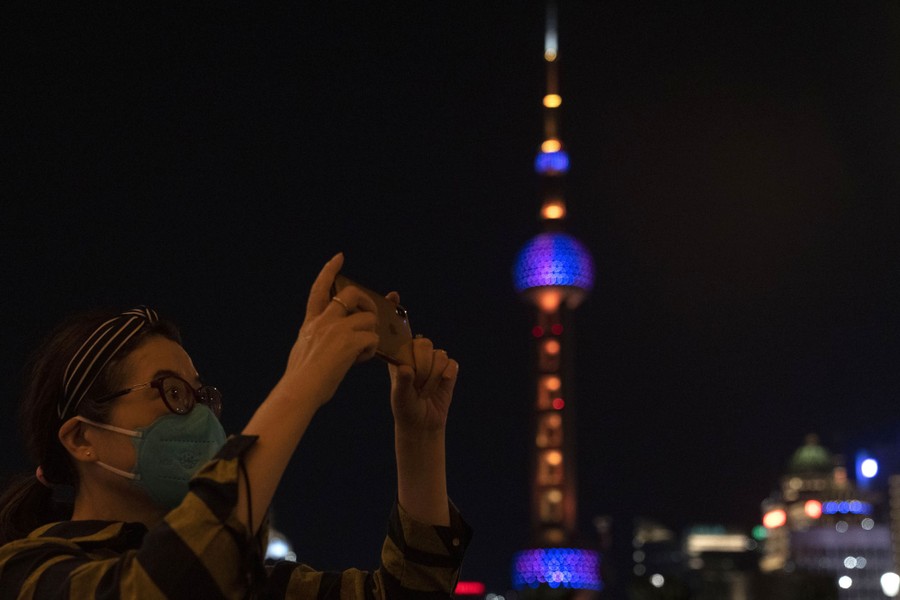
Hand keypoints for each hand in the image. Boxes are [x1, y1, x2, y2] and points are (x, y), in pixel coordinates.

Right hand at [277, 253, 379, 406]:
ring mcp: (337, 330)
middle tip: (370, 318)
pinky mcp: (349, 342)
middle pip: (353, 294)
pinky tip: (360, 360)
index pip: (319, 289)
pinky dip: (371, 350)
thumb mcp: (303, 348)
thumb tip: (325, 338)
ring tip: (361, 352)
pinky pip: (373, 338)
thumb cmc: (301, 379)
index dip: (329, 271)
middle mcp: (324, 321)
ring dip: (371, 334)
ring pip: (369, 319)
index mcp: (311, 323)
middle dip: (367, 303)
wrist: (299, 390)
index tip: (339, 257)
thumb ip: (315, 337)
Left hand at [387, 293, 458, 434]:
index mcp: (400, 355)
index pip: (398, 330)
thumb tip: (406, 369)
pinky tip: (440, 387)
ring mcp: (434, 360)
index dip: (396, 311)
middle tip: (416, 384)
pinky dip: (446, 377)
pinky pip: (451, 364)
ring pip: (438, 355)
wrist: (423, 423)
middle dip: (422, 366)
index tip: (394, 295)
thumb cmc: (405, 407)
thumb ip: (402, 382)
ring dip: (432, 377)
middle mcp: (417, 354)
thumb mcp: (398, 396)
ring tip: (424, 390)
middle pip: (424, 344)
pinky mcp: (449, 369)